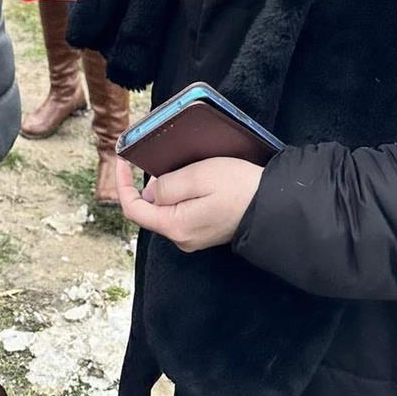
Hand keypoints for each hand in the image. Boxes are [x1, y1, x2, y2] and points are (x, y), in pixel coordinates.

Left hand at [118, 157, 263, 251]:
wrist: (274, 205)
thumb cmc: (237, 187)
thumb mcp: (197, 176)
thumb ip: (167, 185)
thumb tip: (149, 193)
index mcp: (176, 227)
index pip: (134, 210)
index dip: (122, 184)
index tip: (122, 160)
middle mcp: (182, 238)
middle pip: (149, 210)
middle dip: (144, 184)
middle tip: (150, 157)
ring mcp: (194, 236)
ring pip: (165, 209)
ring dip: (164, 188)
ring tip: (175, 165)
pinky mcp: (204, 230)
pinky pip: (180, 211)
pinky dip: (177, 193)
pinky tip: (190, 178)